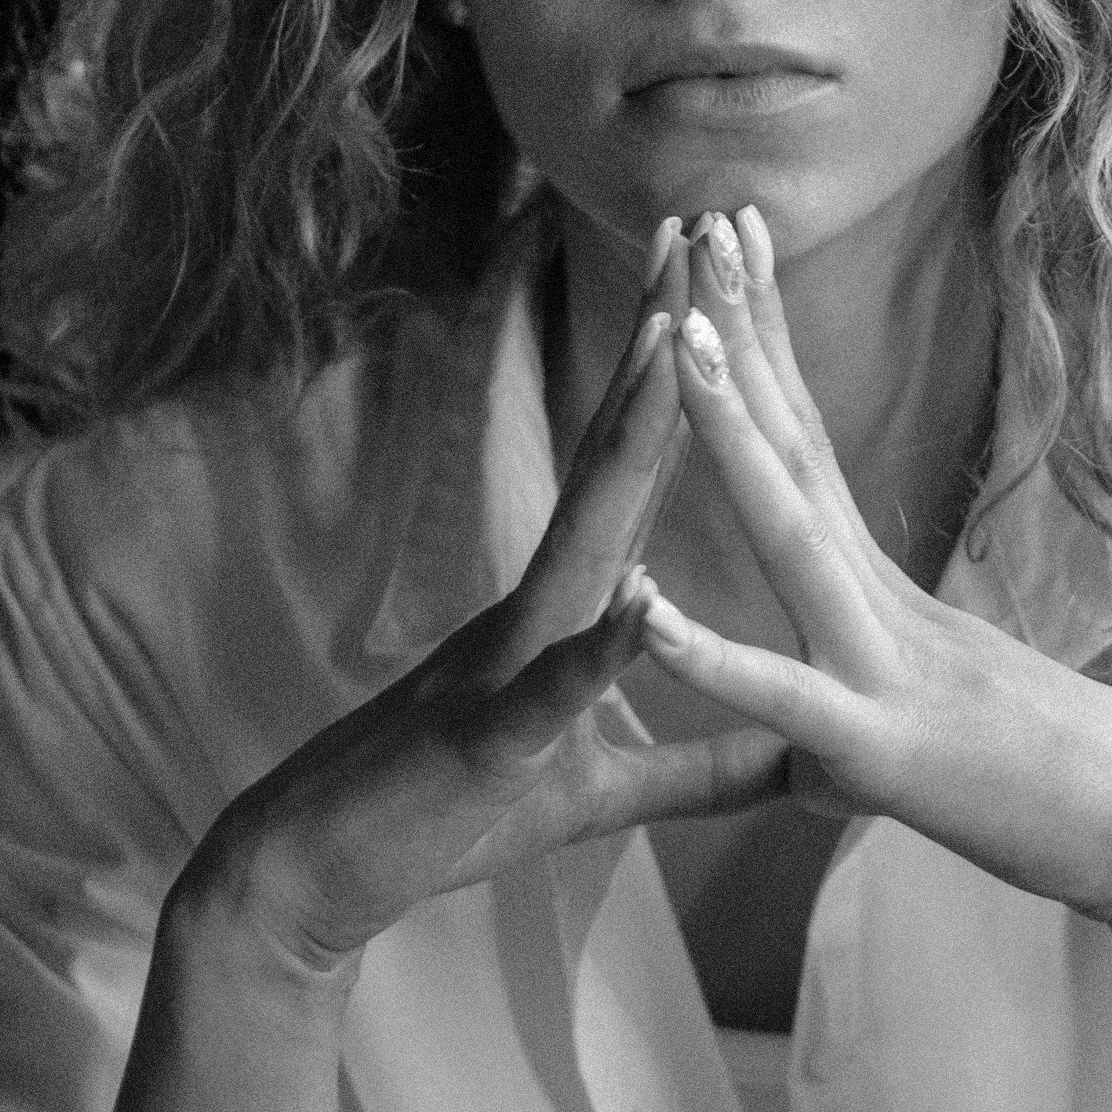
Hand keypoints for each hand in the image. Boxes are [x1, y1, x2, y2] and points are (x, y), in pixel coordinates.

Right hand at [179, 237, 783, 976]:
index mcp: (565, 612)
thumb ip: (702, 774)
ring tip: (677, 350)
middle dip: (658, 355)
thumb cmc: (448, 819)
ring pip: (580, 543)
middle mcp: (535, 612)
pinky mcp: (486, 741)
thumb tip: (797, 759)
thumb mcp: (602, 797)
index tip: (717, 285)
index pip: (634, 479)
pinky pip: (546, 690)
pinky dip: (597, 649)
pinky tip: (642, 601)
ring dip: (629, 448)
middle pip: (609, 466)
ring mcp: (505, 666)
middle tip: (691, 234)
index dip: (682, 386)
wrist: (315, 877)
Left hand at [631, 210, 1111, 936]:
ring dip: (727, 430)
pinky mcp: (885, 754)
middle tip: (697, 211)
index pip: (809, 448)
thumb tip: (809, 759)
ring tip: (673, 331)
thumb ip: (853, 741)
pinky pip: (784, 699)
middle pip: (795, 447)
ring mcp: (885, 669)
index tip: (727, 248)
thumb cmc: (1068, 798)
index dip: (759, 348)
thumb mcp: (931, 752)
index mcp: (886, 599)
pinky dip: (711, 656)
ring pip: (788, 532)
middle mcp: (881, 607)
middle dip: (738, 329)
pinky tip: (644, 610)